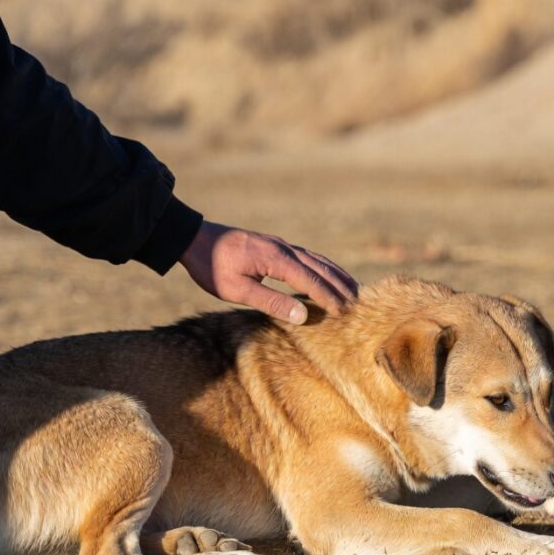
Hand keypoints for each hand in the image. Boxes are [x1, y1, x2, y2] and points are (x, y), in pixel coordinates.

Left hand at [179, 221, 357, 323]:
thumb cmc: (212, 266)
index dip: (329, 297)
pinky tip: (326, 274)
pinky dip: (322, 266)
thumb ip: (270, 301)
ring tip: (353, 287)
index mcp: (276, 259)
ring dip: (336, 274)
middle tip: (359, 303)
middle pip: (320, 268)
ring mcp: (280, 245)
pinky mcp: (275, 246)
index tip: (344, 312)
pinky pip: (306, 256)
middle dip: (340, 285)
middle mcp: (284, 248)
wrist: (194, 238)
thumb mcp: (237, 289)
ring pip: (316, 259)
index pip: (310, 281)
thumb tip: (302, 316)